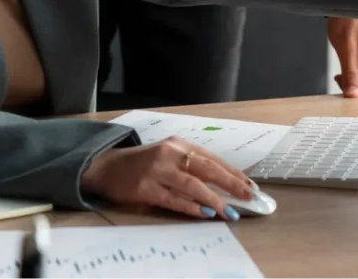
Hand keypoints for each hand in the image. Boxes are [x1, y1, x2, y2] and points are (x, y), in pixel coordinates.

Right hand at [81, 137, 252, 220]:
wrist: (107, 167)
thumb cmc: (143, 164)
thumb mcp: (168, 157)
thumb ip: (191, 166)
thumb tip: (223, 185)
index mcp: (178, 144)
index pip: (212, 158)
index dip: (233, 172)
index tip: (250, 185)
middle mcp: (169, 153)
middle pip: (207, 168)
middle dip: (231, 184)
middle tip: (248, 197)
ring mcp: (156, 170)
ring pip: (192, 185)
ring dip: (214, 199)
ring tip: (230, 211)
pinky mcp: (145, 188)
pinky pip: (174, 199)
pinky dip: (192, 208)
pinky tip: (205, 214)